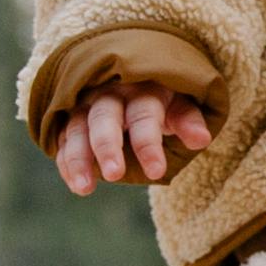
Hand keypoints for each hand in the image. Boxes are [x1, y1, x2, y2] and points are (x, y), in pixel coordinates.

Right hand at [49, 79, 215, 194]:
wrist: (136, 76)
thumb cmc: (163, 97)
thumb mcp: (180, 103)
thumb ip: (188, 120)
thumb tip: (201, 140)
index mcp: (143, 88)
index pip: (144, 115)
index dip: (149, 143)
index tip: (156, 172)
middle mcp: (111, 93)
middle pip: (105, 118)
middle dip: (107, 146)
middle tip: (114, 175)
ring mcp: (87, 104)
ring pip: (78, 128)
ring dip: (78, 158)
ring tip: (84, 189)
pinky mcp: (71, 117)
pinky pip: (64, 138)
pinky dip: (66, 161)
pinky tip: (75, 184)